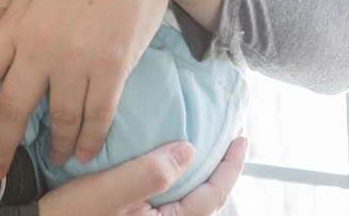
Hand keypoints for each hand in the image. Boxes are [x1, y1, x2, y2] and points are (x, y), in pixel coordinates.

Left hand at [0, 0, 195, 179]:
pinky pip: (98, 114)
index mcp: (16, 21)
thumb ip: (6, 2)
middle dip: (1, 147)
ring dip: (56, 146)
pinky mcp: (113, 64)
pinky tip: (86, 150)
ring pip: (59, 118)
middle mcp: (41, 43)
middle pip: (12, 108)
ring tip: (56, 158)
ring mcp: (78, 57)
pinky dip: (90, 139)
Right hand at [39, 137, 247, 215]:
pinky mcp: (127, 215)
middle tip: (226, 141)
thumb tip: (189, 149)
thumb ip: (151, 172)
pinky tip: (163, 158)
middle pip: (200, 200)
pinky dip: (170, 177)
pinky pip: (160, 197)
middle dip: (216, 172)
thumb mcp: (107, 191)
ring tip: (200, 147)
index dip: (230, 167)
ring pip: (181, 199)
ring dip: (194, 174)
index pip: (211, 198)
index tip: (241, 139)